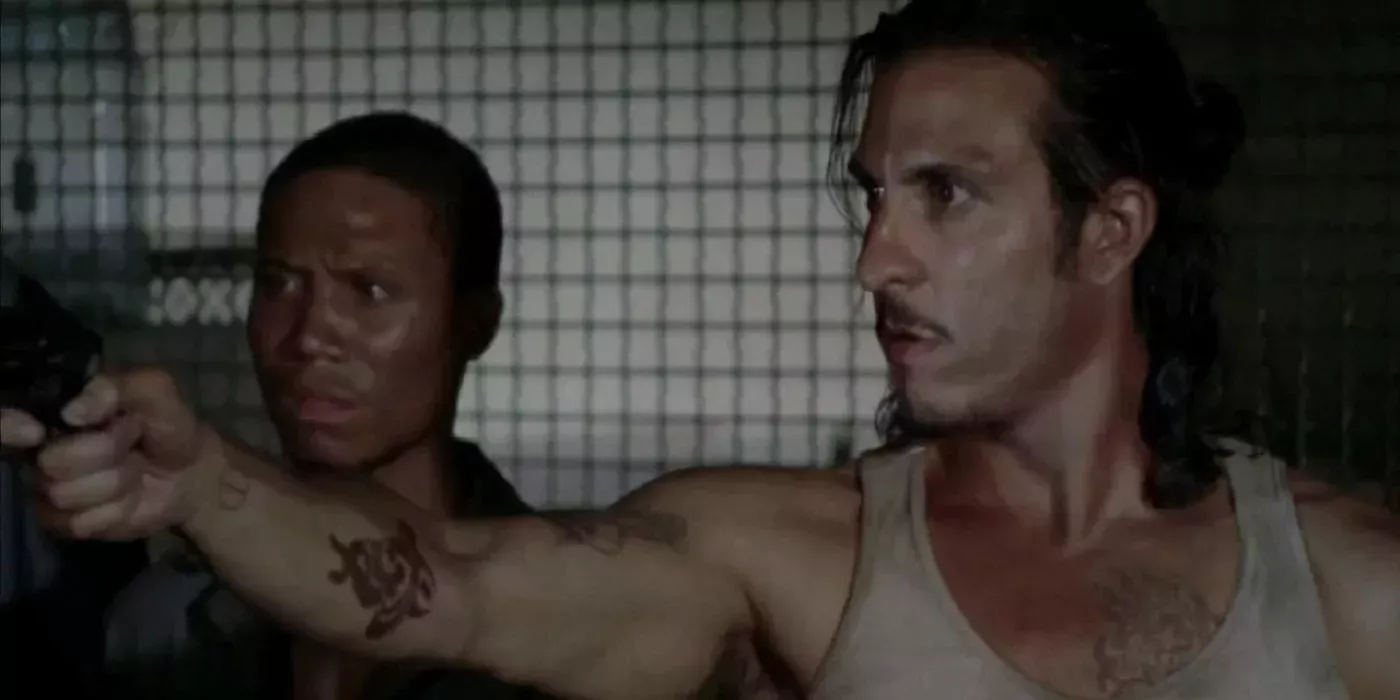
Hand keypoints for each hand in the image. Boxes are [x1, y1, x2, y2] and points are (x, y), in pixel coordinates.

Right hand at [0, 368, 214, 539]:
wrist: (191, 472)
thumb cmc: (167, 425)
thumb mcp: (155, 391)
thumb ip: (118, 387)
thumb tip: (73, 412)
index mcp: (55, 410)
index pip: (5, 420)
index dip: (7, 427)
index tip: (35, 432)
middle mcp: (42, 449)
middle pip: (51, 462)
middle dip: (106, 452)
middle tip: (132, 441)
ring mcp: (50, 488)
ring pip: (65, 494)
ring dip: (117, 481)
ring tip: (134, 467)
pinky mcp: (65, 523)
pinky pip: (79, 524)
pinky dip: (116, 510)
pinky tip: (129, 497)